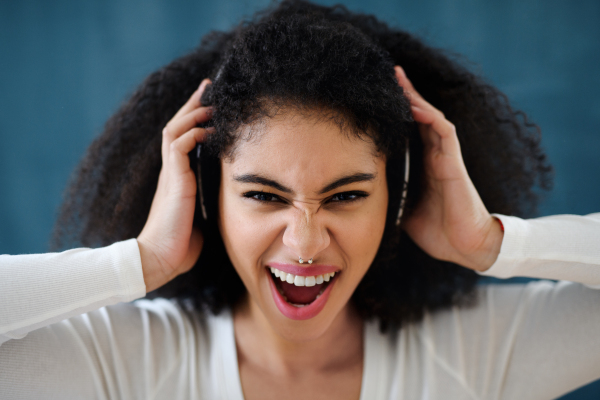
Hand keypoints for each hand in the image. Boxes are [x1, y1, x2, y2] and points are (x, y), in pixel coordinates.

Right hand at [137, 79, 213, 291]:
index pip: (183, 139)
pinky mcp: (173, 182)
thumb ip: (209, 199)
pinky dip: (192, 134)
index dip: (195, 119)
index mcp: (178, 177)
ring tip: (210, 101)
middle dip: (193, 105)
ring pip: (175, 131)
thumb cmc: (180, 243)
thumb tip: (228, 195)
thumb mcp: (200, 215)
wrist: (160, 259)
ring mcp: (171, 175)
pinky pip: (178, 147)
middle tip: (209, 87)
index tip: (210, 103)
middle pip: (177, 127)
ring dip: (193, 114)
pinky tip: (206, 129)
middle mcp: (172, 171)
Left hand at [394, 66, 502, 271]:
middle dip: (405, 95)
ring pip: (431, 117)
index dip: (396, 113)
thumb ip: (391, 196)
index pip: (409, 131)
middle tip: (388, 74)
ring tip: (399, 78)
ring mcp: (446, 157)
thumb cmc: (438, 230)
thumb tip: (364, 195)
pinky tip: (415, 106)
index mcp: (423, 165)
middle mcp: (435, 156)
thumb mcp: (405, 210)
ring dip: (415, 98)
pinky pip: (445, 132)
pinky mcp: (454, 163)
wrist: (465, 246)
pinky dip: (430, 117)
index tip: (377, 97)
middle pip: (419, 116)